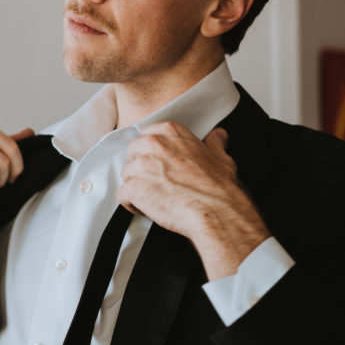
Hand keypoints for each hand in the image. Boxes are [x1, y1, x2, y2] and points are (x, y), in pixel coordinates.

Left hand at [118, 123, 268, 280]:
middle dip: (141, 168)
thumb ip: (213, 144)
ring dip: (137, 186)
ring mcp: (142, 165)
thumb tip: (217, 136)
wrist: (216, 211)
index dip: (152, 152)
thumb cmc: (218, 188)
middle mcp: (153, 144)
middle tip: (157, 182)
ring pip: (127, 174)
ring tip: (153, 197)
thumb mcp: (221, 158)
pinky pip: (123, 195)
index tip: (158, 163)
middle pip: (133, 153)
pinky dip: (132, 204)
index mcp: (172, 133)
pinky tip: (146, 209)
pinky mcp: (134, 187)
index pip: (147, 135)